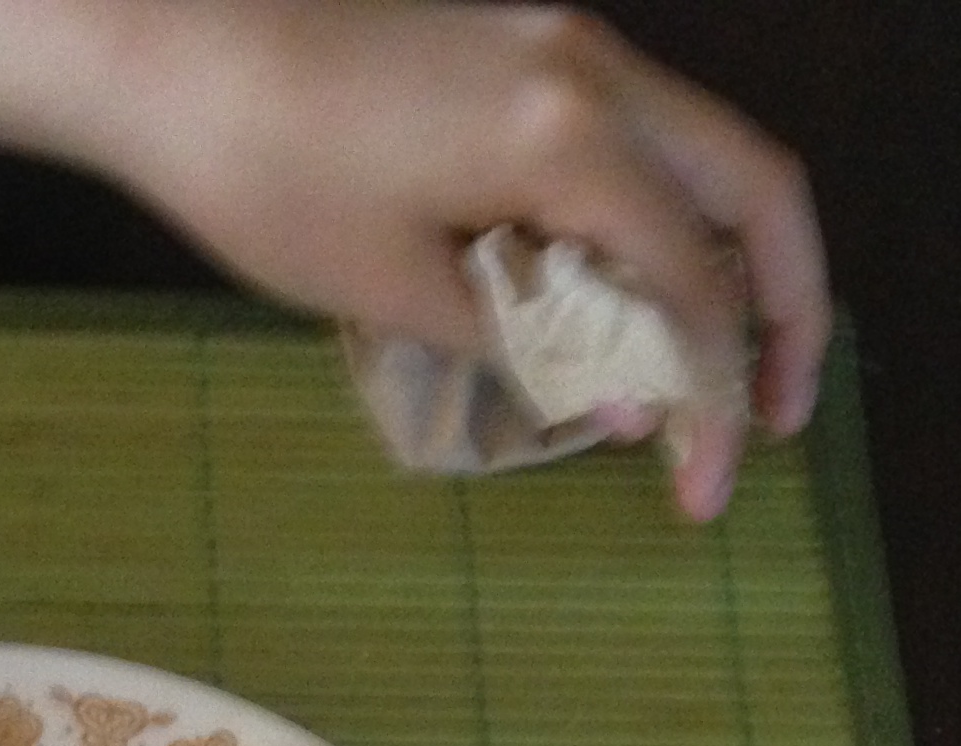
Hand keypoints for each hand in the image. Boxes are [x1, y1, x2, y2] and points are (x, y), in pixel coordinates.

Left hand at [67, 0, 827, 517]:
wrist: (174, 55)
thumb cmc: (264, 178)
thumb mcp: (399, 294)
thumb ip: (532, 343)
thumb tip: (630, 399)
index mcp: (567, 134)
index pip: (694, 278)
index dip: (718, 391)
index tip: (705, 484)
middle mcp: (595, 71)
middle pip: (754, 187)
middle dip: (786, 308)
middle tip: (777, 417)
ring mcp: (568, 46)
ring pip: (707, 155)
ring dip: (729, 263)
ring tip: (709, 374)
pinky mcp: (529, 48)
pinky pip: (640, 138)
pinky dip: (664, 221)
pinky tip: (630, 301)